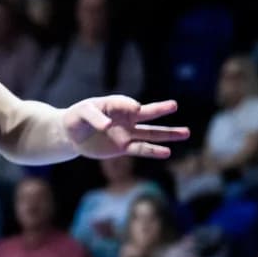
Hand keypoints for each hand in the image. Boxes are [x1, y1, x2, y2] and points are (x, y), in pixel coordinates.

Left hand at [62, 96, 188, 161]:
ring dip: (168, 133)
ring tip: (186, 132)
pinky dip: (154, 151)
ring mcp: (126, 132)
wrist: (71, 134)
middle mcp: (125, 117)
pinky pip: (141, 149)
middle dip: (160, 110)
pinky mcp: (124, 147)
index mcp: (114, 104)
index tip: (135, 109)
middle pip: (147, 113)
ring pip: (151, 132)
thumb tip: (109, 126)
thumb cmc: (76, 119)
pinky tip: (167, 152)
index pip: (126, 103)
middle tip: (174, 105)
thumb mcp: (81, 114)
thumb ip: (94, 118)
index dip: (130, 106)